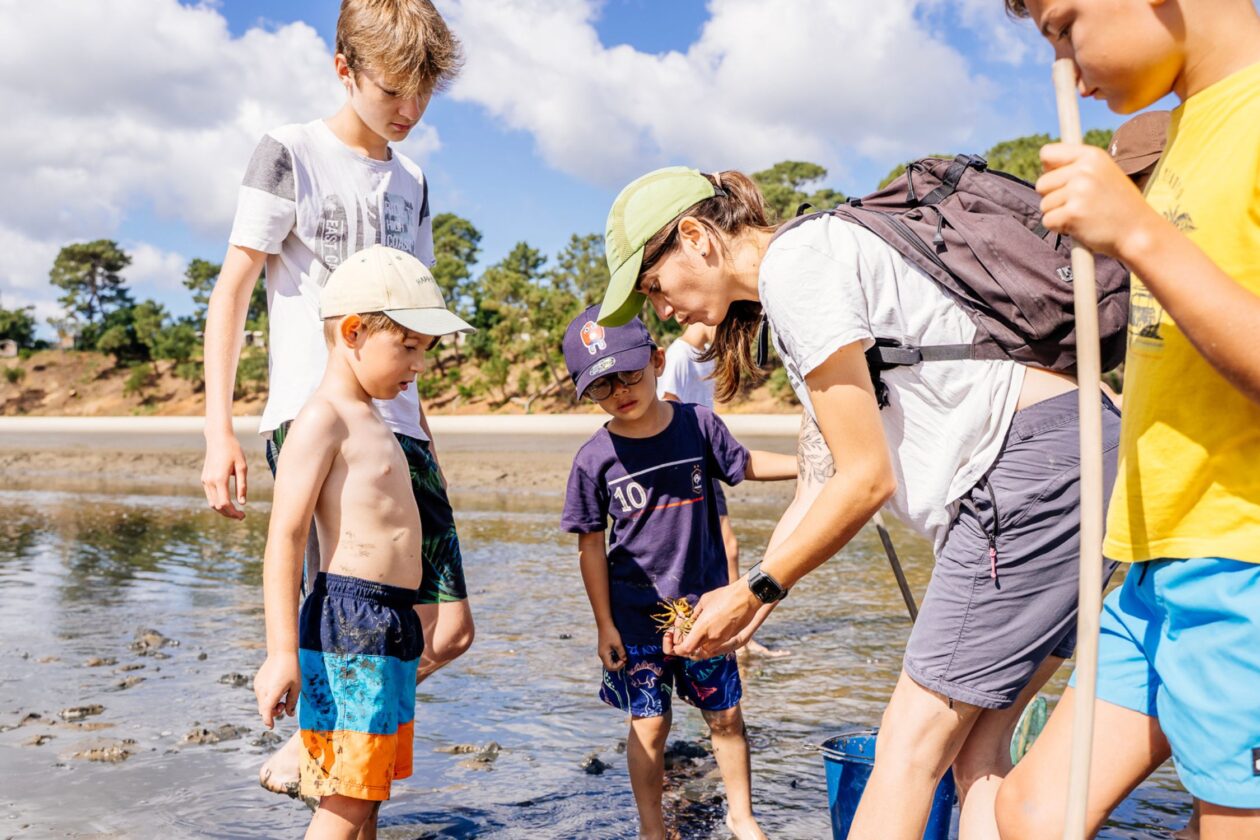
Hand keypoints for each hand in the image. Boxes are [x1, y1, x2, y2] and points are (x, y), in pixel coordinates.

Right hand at [202, 432, 247, 519]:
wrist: (218, 438)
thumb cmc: (233, 450)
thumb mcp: (242, 467)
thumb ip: (242, 486)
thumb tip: (243, 503)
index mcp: (219, 479)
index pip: (225, 503)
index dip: (233, 513)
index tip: (243, 516)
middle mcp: (209, 481)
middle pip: (217, 506)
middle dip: (229, 514)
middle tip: (241, 516)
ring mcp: (205, 480)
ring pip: (212, 503)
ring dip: (223, 510)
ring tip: (236, 511)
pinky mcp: (204, 479)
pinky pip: (210, 496)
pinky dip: (218, 502)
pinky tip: (228, 502)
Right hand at [254, 653, 300, 727]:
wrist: (281, 652)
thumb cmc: (292, 670)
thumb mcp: (296, 687)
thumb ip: (292, 702)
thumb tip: (288, 714)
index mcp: (273, 693)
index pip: (266, 712)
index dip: (268, 721)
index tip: (271, 726)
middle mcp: (262, 690)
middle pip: (264, 710)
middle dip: (273, 712)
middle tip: (283, 705)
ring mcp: (258, 686)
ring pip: (262, 703)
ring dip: (270, 704)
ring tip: (281, 694)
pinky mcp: (257, 682)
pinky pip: (261, 695)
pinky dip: (267, 697)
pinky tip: (276, 687)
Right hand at [597, 625, 625, 670]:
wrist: (605, 624)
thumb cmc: (611, 633)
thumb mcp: (618, 643)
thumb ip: (621, 653)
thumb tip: (625, 660)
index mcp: (604, 655)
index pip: (610, 667)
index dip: (618, 666)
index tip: (625, 660)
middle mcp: (601, 655)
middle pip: (609, 666)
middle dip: (618, 665)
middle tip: (625, 660)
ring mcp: (602, 652)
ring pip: (609, 662)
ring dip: (616, 662)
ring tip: (623, 657)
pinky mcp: (604, 649)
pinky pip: (609, 657)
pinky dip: (615, 658)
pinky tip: (620, 653)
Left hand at [671, 579, 760, 659]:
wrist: (747, 597)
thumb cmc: (725, 596)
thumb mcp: (704, 601)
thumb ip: (695, 614)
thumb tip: (690, 620)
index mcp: (702, 628)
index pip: (685, 649)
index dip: (676, 647)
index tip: (673, 637)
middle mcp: (711, 638)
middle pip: (692, 652)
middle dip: (684, 645)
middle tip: (681, 633)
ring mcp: (722, 640)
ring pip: (703, 650)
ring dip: (696, 643)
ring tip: (693, 630)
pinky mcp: (729, 638)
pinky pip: (714, 645)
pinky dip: (706, 641)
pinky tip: (705, 628)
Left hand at [1036, 142, 1162, 259]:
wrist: (1139, 232)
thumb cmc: (1118, 205)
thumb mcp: (1104, 174)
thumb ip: (1077, 167)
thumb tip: (1044, 165)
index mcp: (1092, 156)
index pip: (1047, 153)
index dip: (1048, 169)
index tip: (1060, 181)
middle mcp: (1084, 170)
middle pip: (1042, 183)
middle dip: (1053, 197)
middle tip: (1079, 204)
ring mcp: (1078, 191)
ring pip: (1044, 204)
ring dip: (1058, 214)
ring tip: (1084, 215)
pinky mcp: (1072, 213)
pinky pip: (1047, 221)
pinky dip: (1059, 228)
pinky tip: (1081, 226)